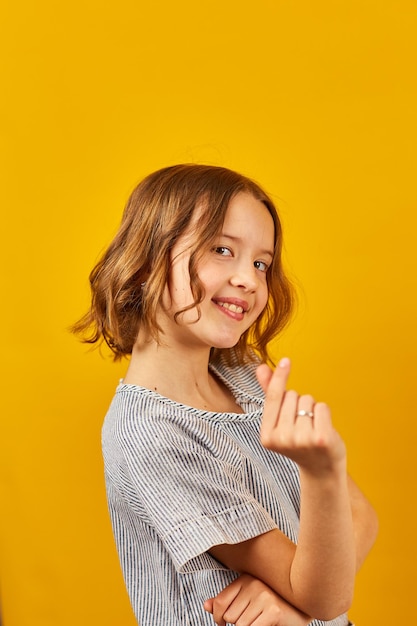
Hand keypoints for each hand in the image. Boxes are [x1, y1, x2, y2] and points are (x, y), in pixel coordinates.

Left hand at [204, 574, 310, 625]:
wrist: (301, 607)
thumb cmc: (272, 605)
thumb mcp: (246, 600)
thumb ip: (226, 602)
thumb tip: (206, 606)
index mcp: (245, 579)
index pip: (220, 602)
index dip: (218, 618)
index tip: (222, 624)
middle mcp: (253, 584)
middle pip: (230, 617)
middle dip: (238, 624)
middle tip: (253, 619)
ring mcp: (264, 596)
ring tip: (261, 621)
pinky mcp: (273, 610)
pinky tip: (267, 624)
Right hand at [257, 358, 345, 476]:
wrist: (321, 470)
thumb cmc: (299, 441)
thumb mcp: (281, 421)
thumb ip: (271, 394)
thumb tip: (261, 368)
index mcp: (267, 436)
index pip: (273, 398)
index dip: (280, 377)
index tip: (286, 360)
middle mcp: (282, 439)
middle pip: (293, 396)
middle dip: (299, 403)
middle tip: (302, 425)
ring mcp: (302, 440)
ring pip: (308, 400)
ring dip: (312, 409)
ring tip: (312, 428)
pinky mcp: (321, 439)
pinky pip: (321, 407)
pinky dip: (324, 413)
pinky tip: (322, 429)